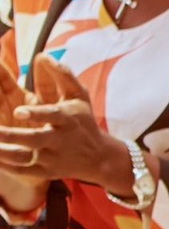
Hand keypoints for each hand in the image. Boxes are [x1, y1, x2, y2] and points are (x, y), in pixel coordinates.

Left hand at [0, 57, 126, 187]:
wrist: (100, 159)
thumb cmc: (83, 123)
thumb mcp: (79, 98)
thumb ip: (64, 76)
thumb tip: (44, 56)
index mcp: (67, 120)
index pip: (51, 116)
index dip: (35, 114)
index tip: (18, 111)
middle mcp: (59, 140)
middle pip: (35, 140)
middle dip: (14, 136)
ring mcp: (52, 158)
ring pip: (25, 157)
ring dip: (5, 153)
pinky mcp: (47, 172)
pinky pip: (24, 171)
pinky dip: (8, 168)